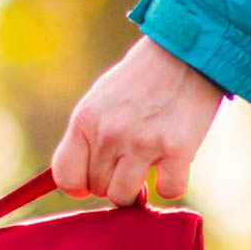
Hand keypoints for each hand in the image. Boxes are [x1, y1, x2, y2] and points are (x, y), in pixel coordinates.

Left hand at [52, 37, 223, 203]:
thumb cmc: (141, 80)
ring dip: (136, 190)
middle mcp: (109, 133)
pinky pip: (167, 191)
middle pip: (98, 188)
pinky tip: (173, 166)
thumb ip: (87, 138)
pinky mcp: (177, 149)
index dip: (78, 186)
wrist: (185, 52)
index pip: (66, 177)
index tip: (91, 182)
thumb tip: (79, 186)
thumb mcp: (100, 101)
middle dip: (113, 180)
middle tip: (130, 160)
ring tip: (147, 167)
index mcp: (85, 120)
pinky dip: (171, 184)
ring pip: (124, 196)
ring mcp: (142, 142)